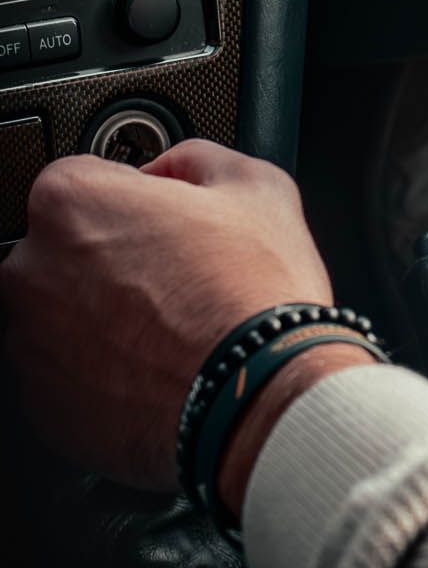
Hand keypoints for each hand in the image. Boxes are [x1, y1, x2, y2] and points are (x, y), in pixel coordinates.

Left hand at [0, 141, 368, 509]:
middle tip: (172, 280)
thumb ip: (195, 159)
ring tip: (167, 333)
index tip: (164, 221)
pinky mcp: (41, 408)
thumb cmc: (254, 293)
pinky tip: (154, 372)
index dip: (134, 197)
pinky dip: (99, 375)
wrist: (258, 396)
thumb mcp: (255, 186)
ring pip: (58, 318)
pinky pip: (64, 378)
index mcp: (70, 202)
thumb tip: (172, 170)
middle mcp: (30, 270)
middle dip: (108, 261)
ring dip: (98, 320)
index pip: (85, 178)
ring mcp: (28, 345)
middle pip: (62, 251)